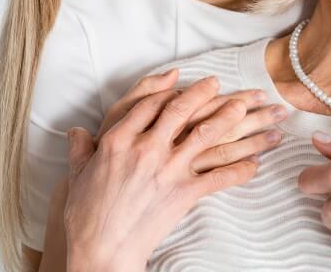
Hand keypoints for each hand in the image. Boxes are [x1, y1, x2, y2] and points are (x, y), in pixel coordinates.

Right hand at [61, 71, 263, 271]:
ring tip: (243, 106)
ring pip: (205, 134)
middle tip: (215, 82)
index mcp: (118, 140)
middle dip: (202, 93)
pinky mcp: (184, 193)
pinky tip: (254, 163)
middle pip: (180, 110)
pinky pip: (219, 177)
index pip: (148, 104)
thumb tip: (77, 131)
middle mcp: (146, 148)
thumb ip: (80, 147)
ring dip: (228, 118)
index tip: (179, 85)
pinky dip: (240, 170)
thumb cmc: (85, 215)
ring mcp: (168, 169)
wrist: (101, 249)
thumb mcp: (77, 173)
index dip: (166, 91)